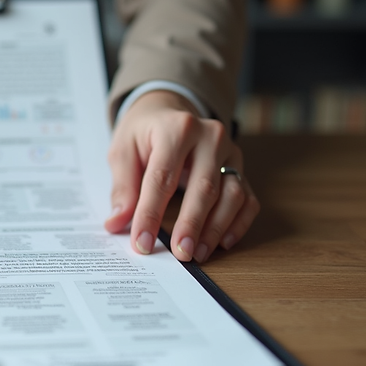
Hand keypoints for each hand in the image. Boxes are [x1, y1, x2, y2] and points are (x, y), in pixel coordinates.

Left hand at [104, 90, 258, 262]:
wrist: (168, 112)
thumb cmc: (144, 133)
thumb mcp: (123, 151)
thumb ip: (123, 187)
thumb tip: (117, 223)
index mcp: (176, 128)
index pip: (162, 177)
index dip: (150, 213)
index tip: (141, 243)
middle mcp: (210, 136)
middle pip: (204, 187)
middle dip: (191, 224)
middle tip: (179, 253)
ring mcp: (230, 152)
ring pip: (232, 194)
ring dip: (216, 228)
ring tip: (197, 253)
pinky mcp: (240, 167)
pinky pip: (248, 199)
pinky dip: (238, 223)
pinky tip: (222, 243)